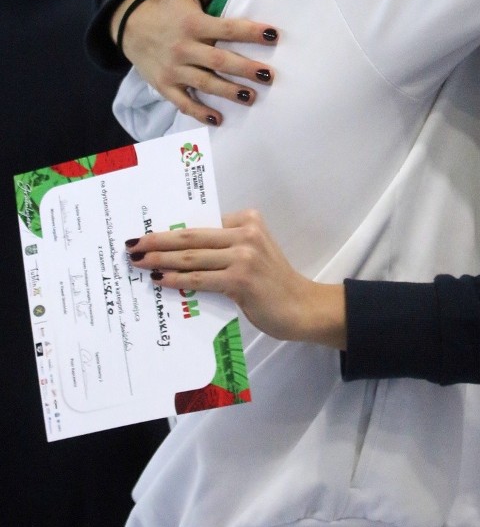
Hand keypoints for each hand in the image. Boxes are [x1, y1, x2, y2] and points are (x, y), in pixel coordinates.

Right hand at [113, 0, 279, 124]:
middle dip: (245, 68)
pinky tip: (219, 119)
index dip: (250, 31)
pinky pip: (184, 102)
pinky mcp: (165, 85)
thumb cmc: (170, 8)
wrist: (129, 26)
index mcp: (194, 22)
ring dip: (229, 92)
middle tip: (269, 76)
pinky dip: (200, 112)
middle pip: (219, 60)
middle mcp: (184, 47)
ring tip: (252, 97)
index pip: (227, 27)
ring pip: (205, 83)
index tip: (273, 35)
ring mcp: (173, 69)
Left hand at [127, 210, 346, 347]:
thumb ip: (223, 248)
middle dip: (157, 240)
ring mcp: (244, 256)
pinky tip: (161, 280)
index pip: (201, 223)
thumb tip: (178, 252)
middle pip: (191, 236)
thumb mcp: (251, 254)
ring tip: (140, 262)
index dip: (171, 229)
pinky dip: (177, 279)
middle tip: (133, 244)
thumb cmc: (272, 283)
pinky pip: (199, 278)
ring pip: (191, 257)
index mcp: (248, 219)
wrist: (300, 307)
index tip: (148, 233)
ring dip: (160, 260)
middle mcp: (246, 232)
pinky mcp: (240, 279)